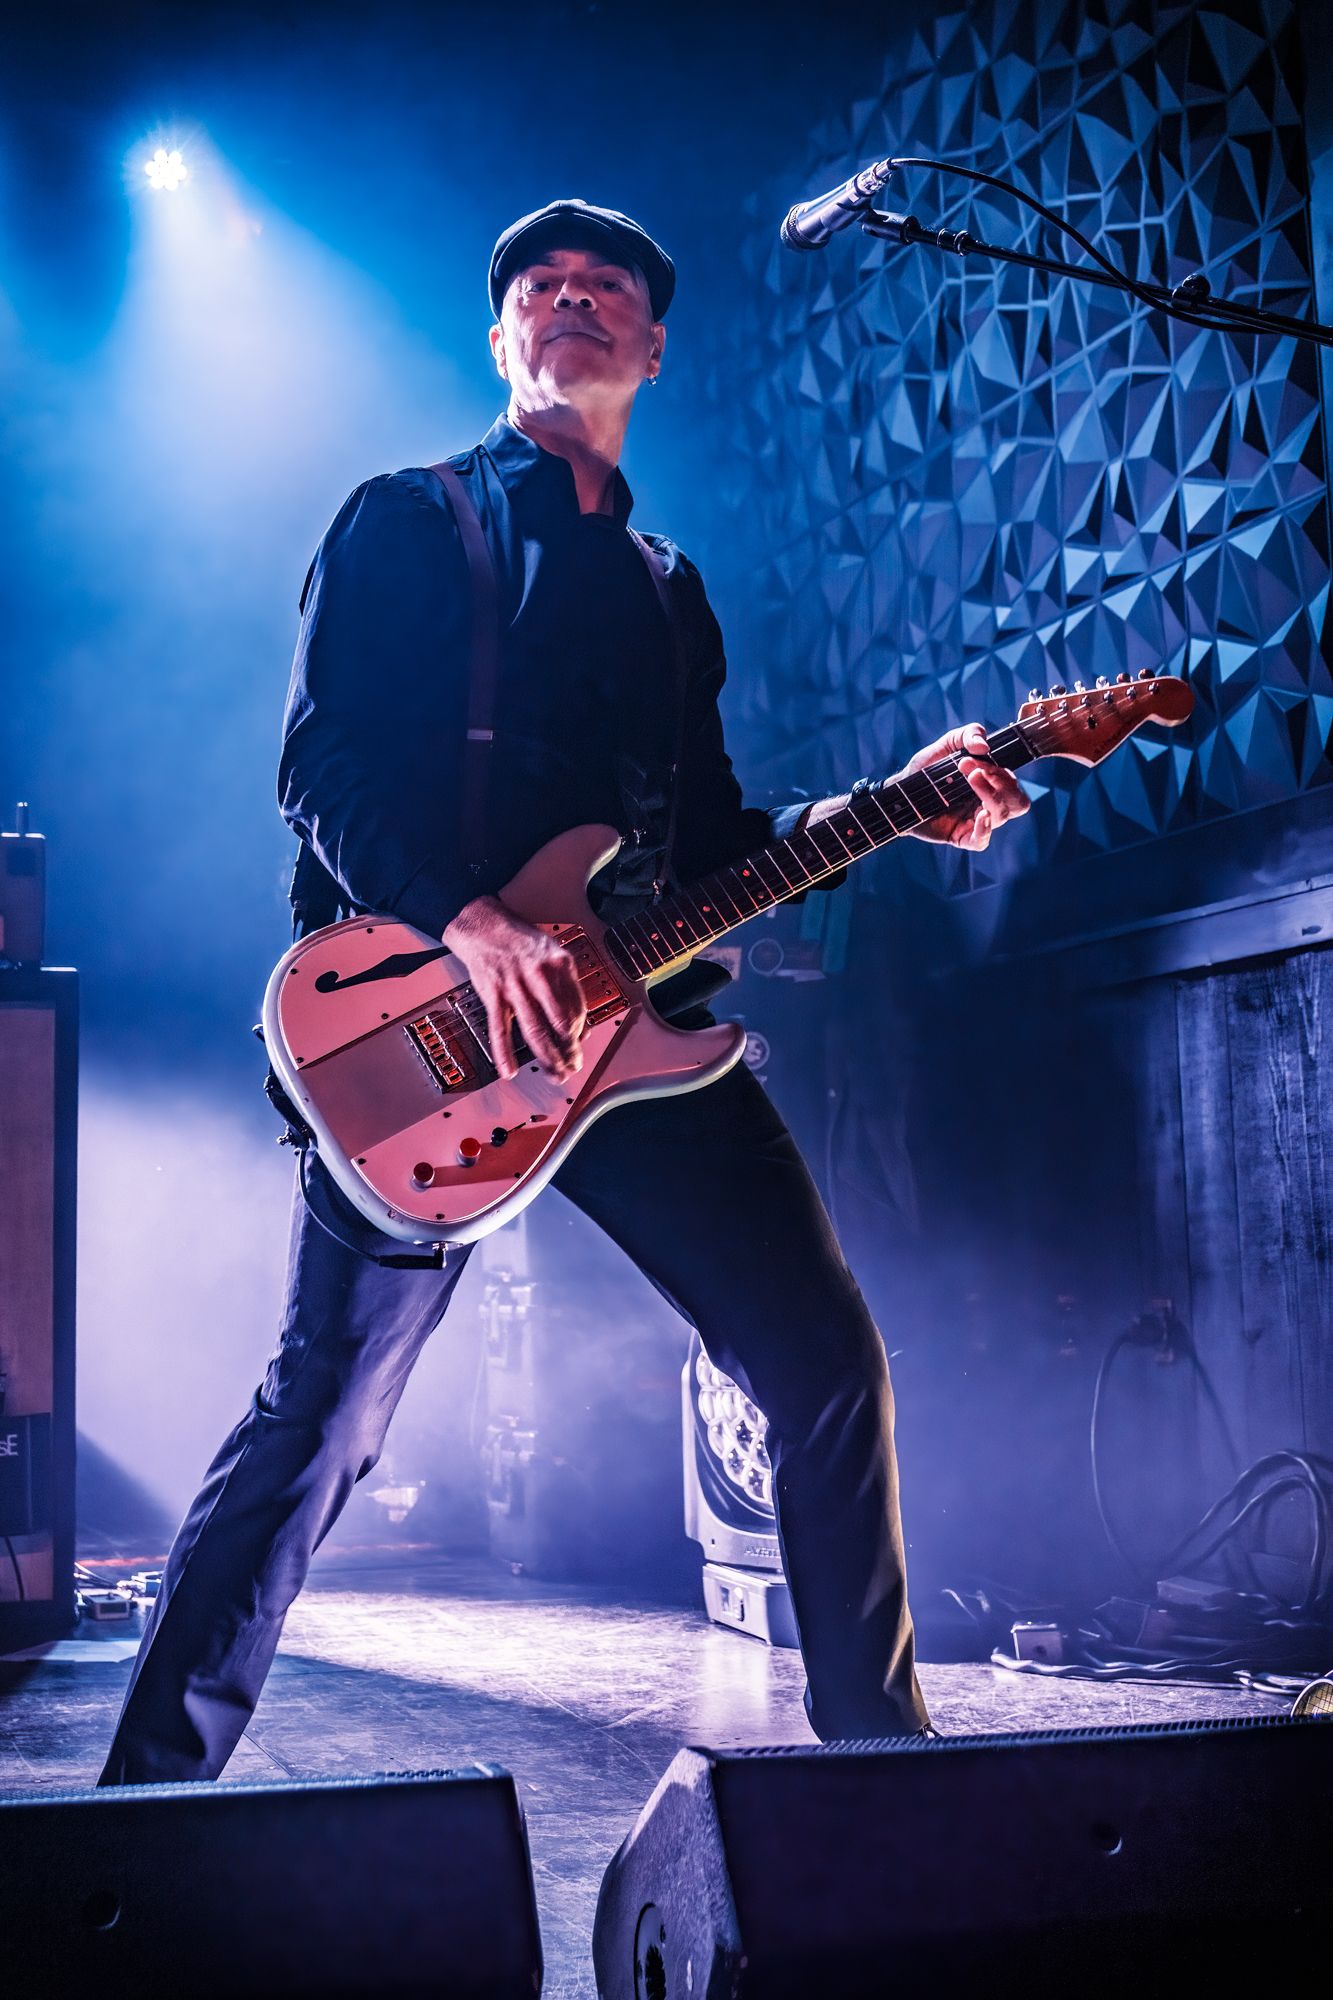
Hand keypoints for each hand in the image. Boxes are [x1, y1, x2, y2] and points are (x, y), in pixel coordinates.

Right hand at [442, 896, 586, 1081]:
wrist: (482, 924)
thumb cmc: (518, 941)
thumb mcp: (550, 954)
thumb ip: (565, 987)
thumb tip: (580, 1023)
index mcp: (559, 964)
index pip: (577, 1007)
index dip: (579, 1031)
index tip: (578, 1046)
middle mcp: (540, 975)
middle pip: (560, 1023)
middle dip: (569, 1051)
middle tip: (573, 1069)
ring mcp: (516, 985)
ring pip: (535, 1029)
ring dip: (547, 1057)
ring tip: (555, 1074)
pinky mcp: (493, 993)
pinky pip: (500, 1028)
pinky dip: (504, 1052)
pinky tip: (509, 1070)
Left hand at [900, 723, 1029, 850]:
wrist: (901, 789)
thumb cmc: (928, 767)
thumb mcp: (948, 743)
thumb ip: (969, 734)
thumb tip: (984, 746)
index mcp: (992, 783)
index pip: (1013, 782)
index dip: (1000, 771)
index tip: (973, 758)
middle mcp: (989, 803)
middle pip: (1018, 801)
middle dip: (1003, 783)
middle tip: (973, 770)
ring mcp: (976, 821)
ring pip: (1002, 816)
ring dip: (991, 796)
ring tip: (970, 779)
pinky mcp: (961, 836)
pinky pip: (982, 841)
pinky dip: (985, 829)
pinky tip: (981, 815)